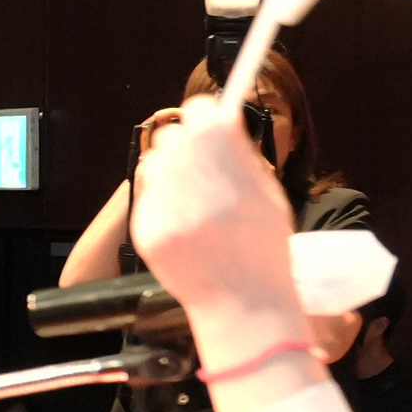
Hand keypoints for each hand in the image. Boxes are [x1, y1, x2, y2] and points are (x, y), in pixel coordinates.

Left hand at [131, 102, 309, 357]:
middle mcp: (191, 170)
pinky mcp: (145, 227)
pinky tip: (184, 228)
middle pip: (171, 135)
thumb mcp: (266, 192)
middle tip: (200, 169)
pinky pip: (146, 200)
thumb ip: (239, 154)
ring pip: (153, 165)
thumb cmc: (262, 247)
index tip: (208, 127)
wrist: (244, 302)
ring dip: (169, 175)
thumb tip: (220, 116)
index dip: (205, 118)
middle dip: (185, 148)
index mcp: (226, 154)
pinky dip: (162, 207)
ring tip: (194, 202)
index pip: (199, 108)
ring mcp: (165, 199)